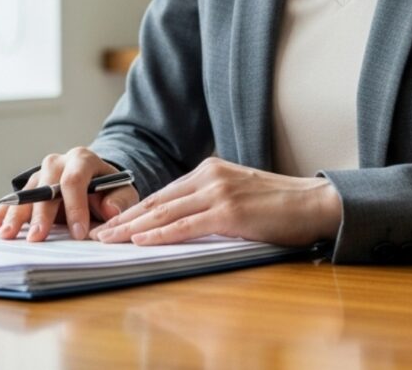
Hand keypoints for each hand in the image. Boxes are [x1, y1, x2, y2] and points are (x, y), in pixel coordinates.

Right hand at [0, 147, 138, 241]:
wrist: (97, 181)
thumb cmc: (110, 189)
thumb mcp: (123, 192)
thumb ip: (119, 200)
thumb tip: (110, 210)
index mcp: (82, 159)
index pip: (75, 180)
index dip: (75, 206)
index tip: (79, 233)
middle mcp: (58, 162)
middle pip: (45, 185)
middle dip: (41, 213)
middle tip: (38, 238)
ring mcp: (40, 175)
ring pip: (25, 193)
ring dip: (14, 215)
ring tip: (6, 236)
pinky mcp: (28, 189)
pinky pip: (12, 201)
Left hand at [88, 157, 341, 246]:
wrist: (314, 202)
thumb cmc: (279, 205)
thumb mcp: (238, 194)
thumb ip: (209, 202)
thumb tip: (181, 222)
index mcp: (210, 170)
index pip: (164, 193)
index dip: (135, 209)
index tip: (112, 222)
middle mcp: (209, 175)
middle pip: (157, 201)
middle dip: (124, 219)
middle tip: (98, 233)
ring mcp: (219, 192)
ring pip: (165, 213)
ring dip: (133, 228)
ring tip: (110, 239)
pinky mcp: (229, 212)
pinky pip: (187, 225)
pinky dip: (161, 234)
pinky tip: (142, 241)